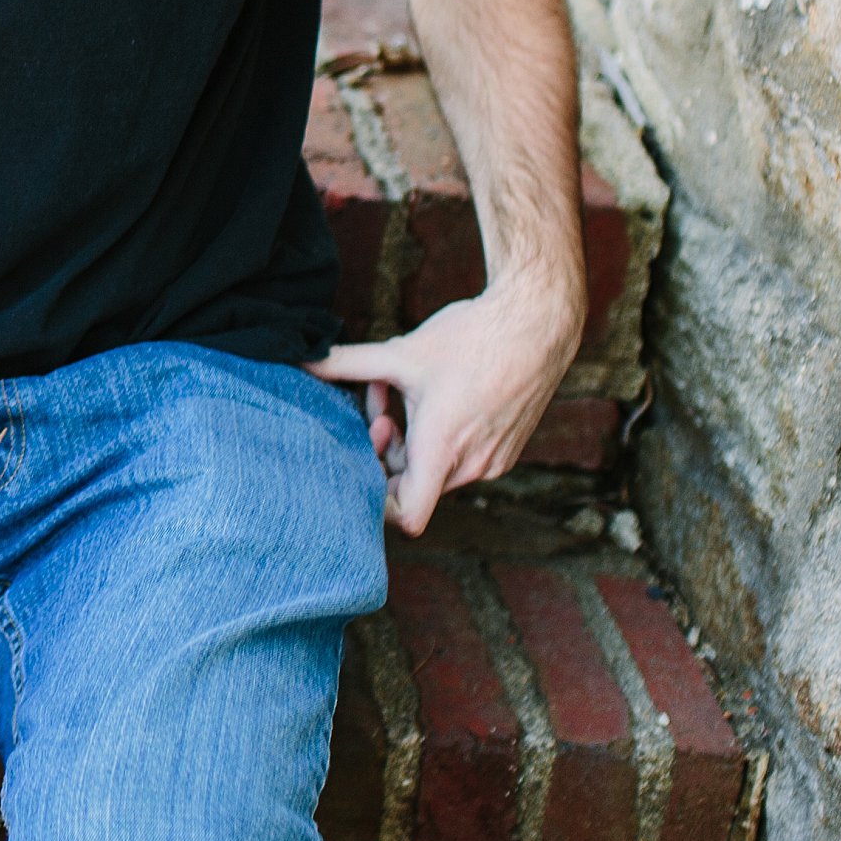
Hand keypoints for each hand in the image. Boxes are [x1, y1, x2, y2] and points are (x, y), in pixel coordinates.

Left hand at [306, 275, 579, 533]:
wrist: (538, 324)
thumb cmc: (472, 338)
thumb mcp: (401, 352)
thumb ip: (347, 363)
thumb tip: (302, 359)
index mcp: (442, 448)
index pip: (407, 516)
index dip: (376, 502)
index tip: (362, 460)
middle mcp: (471, 466)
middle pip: (411, 486)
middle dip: (383, 450)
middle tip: (378, 404)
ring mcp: (493, 461)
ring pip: (435, 470)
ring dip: (408, 439)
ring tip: (399, 389)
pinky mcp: (506, 451)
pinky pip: (461, 460)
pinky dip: (439, 437)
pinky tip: (433, 394)